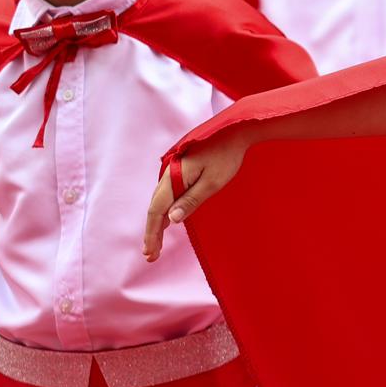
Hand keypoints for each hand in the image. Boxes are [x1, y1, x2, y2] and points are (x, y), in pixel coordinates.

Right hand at [143, 134, 247, 261]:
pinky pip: (168, 194)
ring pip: (160, 201)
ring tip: (155, 244)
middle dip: (152, 232)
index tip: (150, 252)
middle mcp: (168, 174)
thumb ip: (191, 201)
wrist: (235, 131)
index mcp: (173, 177)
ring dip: (157, 223)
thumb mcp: (212, 183)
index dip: (152, 233)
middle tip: (151, 255)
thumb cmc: (226, 156)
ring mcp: (173, 172)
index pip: (156, 210)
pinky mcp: (180, 171)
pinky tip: (166, 222)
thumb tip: (171, 220)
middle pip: (155, 208)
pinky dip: (165, 210)